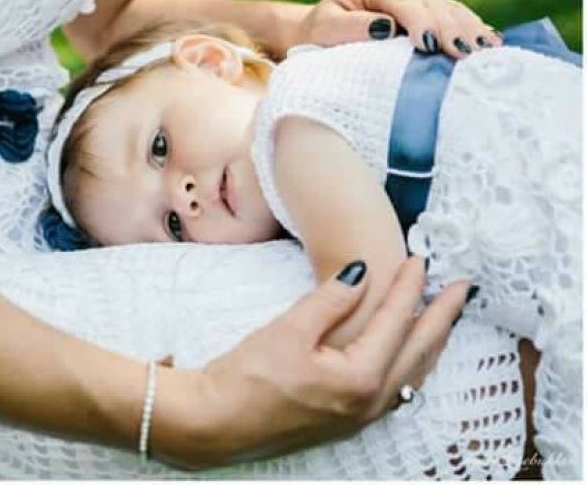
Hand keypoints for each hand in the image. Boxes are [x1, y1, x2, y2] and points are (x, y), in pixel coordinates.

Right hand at [152, 256, 472, 468]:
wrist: (217, 421)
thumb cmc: (248, 378)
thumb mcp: (289, 330)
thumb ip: (331, 299)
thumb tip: (363, 272)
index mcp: (360, 378)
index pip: (396, 322)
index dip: (409, 287)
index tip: (420, 259)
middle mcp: (370, 402)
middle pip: (419, 352)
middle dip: (443, 316)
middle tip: (463, 288)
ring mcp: (361, 416)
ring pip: (413, 374)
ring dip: (431, 341)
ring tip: (444, 317)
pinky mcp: (346, 420)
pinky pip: (397, 388)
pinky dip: (411, 364)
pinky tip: (408, 356)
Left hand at [294, 0, 500, 59]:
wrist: (323, 32)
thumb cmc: (320, 33)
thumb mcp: (324, 30)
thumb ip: (350, 27)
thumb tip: (386, 27)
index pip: (404, 2)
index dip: (420, 23)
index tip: (429, 46)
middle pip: (433, 6)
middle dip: (450, 30)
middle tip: (464, 55)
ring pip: (451, 11)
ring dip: (469, 31)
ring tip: (484, 52)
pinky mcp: (432, 12)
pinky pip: (458, 18)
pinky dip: (473, 30)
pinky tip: (490, 45)